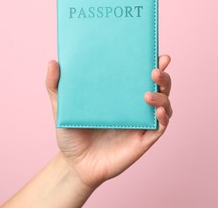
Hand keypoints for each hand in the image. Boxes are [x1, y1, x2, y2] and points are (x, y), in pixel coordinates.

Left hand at [46, 55, 172, 188]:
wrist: (74, 163)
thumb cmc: (71, 133)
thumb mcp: (61, 106)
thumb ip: (56, 85)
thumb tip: (53, 62)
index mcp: (120, 93)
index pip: (140, 73)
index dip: (153, 62)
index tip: (157, 52)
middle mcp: (134, 105)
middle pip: (159, 86)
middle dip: (163, 76)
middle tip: (155, 68)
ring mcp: (140, 122)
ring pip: (164, 104)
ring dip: (163, 95)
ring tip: (148, 93)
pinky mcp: (143, 140)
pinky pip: (160, 127)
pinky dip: (163, 117)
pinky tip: (157, 112)